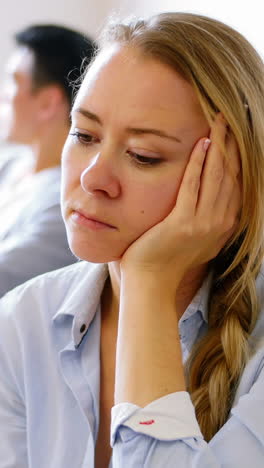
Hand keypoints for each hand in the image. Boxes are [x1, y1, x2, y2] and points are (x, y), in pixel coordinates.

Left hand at [121, 113, 240, 283]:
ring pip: (217, 176)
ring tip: (219, 122)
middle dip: (231, 144)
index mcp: (225, 224)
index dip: (237, 156)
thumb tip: (211, 199)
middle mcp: (220, 223)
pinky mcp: (183, 223)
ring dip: (219, 146)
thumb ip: (208, 218)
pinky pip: (193, 186)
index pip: (236, 182)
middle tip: (229, 118)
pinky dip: (199, 163)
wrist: (151, 282)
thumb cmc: (168, 258)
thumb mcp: (198, 239)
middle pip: (231, 174)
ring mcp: (204, 224)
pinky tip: (201, 143)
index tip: (234, 135)